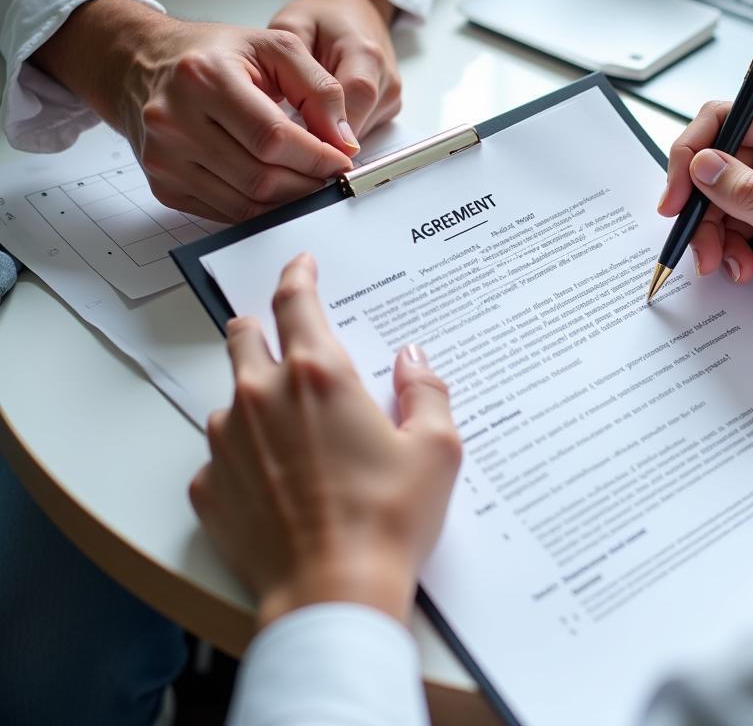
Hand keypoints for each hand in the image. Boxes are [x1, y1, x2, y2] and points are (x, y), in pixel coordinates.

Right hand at [34, 0, 357, 221]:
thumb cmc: (213, 54)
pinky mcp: (163, 185)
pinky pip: (224, 213)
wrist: (142, 65)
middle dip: (307, 182)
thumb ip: (320, 89)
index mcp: (204, 77)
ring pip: (244, 202)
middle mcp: (175, 120)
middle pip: (259, 176)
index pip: (273, 137)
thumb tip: (345, 141)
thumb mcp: (274, 48)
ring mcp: (164, 158)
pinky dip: (259, 209)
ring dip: (288, 201)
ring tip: (310, 184)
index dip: (316, 156)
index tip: (342, 160)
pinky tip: (278, 192)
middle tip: (331, 177)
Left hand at [189, 254, 461, 627]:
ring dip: (256, 399)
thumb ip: (426, 389)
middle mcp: (262, 396)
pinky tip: (278, 484)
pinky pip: (221, 454)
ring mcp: (227, 441)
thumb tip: (412, 360)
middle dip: (262, 326)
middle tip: (288, 340)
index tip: (301, 264)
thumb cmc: (389, 519)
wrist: (334, 596)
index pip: (295, 300)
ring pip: (231, 397)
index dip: (298, 274)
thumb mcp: (436, 449)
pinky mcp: (209, 486)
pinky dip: (245, 455)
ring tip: (295, 437)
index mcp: (318, 375)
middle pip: (243, 335)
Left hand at [269, 0, 401, 142]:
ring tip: (303, 114)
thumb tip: (292, 114)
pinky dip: (338, 131)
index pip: (356, 98)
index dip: (328, 126)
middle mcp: (386, 78)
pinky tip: (321, 113)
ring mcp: (391, 96)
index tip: (296, 139)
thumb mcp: (292, 25)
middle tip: (289, 131)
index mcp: (365, 53)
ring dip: (330, 135)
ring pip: (359, 134)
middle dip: (323, 136)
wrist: (352, 11)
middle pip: (358, 125)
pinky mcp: (389, 109)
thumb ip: (293, 66)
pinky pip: (362, 131)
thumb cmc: (320, 19)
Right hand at [660, 103, 752, 347]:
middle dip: (702, 206)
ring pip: (717, 194)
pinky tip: (742, 265)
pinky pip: (730, 217)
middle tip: (698, 242)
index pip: (726, 118)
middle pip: (715, 161)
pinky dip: (726, 243)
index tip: (676, 194)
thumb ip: (747, 195)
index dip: (692, 153)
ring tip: (725, 262)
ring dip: (713, 232)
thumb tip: (701, 165)